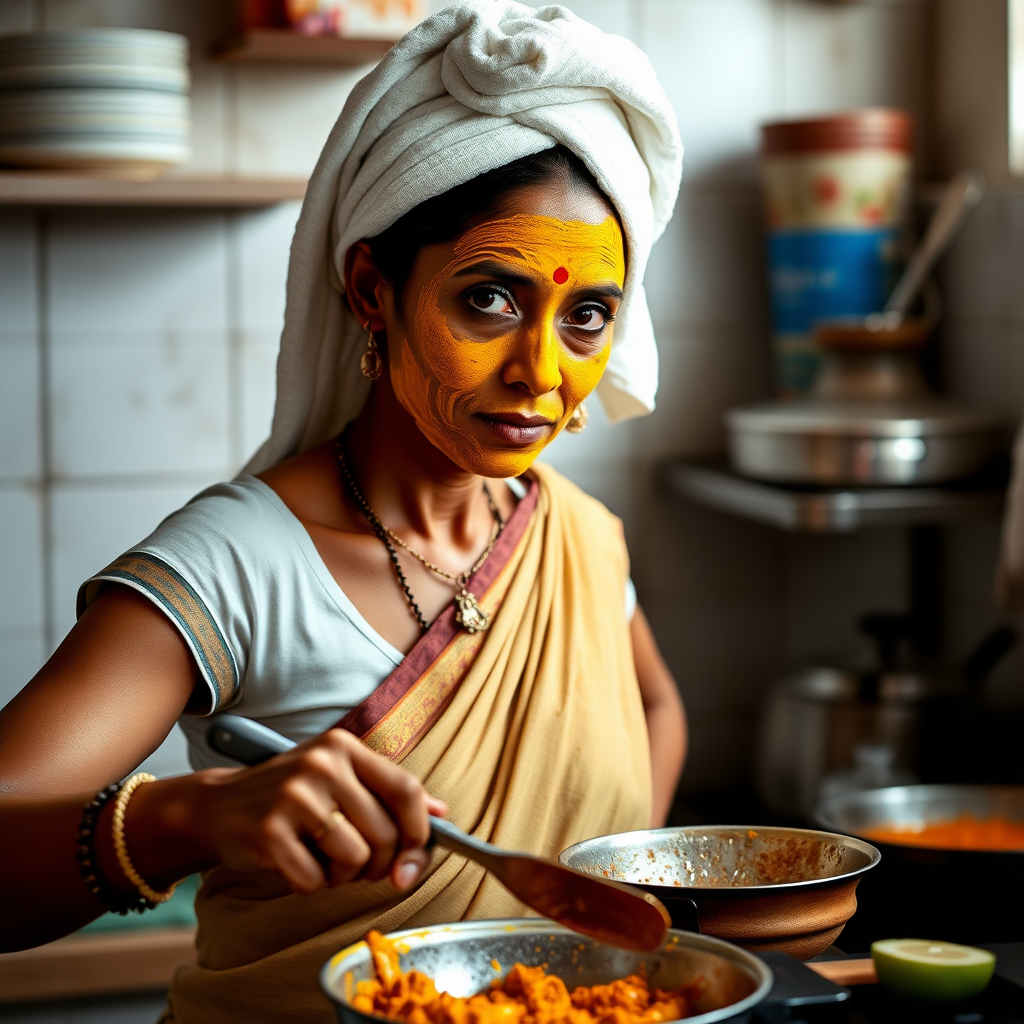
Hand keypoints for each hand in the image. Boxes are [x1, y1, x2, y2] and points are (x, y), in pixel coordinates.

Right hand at [187, 729, 445, 893]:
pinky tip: (295, 865)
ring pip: (356, 859)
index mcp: (345, 748)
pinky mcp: (269, 831)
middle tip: (356, 863)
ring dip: (344, 875)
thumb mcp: (342, 778)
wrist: (219, 805)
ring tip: (322, 859)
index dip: (419, 831)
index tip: (412, 856)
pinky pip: (315, 880)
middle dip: (379, 863)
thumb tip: (441, 814)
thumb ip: (390, 793)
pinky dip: (311, 885)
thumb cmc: (292, 796)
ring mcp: (294, 795)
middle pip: (385, 833)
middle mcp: (323, 764)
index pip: (406, 790)